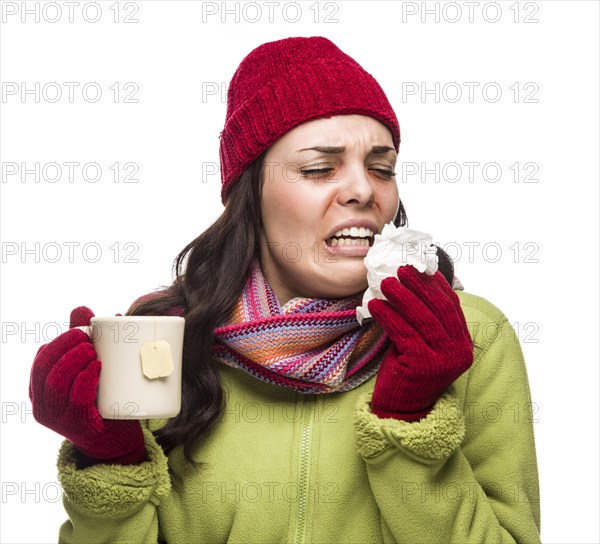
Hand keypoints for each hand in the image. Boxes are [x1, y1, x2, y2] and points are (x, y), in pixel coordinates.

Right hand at [29, 306, 145, 464]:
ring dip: (75, 361)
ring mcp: (58, 418)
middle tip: (90, 337)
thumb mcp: (90, 369)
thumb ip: (84, 341)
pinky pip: (76, 401)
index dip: (60, 341)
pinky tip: (97, 368)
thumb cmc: (101, 399)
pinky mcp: (78, 427)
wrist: (116, 439)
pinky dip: (85, 380)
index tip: (83, 329)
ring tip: (94, 350)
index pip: (42, 359)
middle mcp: (43, 404)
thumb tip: (83, 308)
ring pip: (56, 383)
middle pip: (45, 368)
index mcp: (42, 388)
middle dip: (66, 346)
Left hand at [368, 266, 472, 420]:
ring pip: (421, 318)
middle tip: (400, 270)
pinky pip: (403, 332)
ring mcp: (443, 359)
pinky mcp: (422, 365)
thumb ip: (423, 319)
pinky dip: (387, 315)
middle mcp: (458, 351)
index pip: (451, 306)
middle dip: (418, 285)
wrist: (401, 409)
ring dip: (401, 297)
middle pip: (438, 308)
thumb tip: (409, 283)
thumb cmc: (409, 371)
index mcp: (462, 343)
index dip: (436, 284)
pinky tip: (374, 305)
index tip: (420, 267)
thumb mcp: (422, 342)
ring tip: (384, 283)